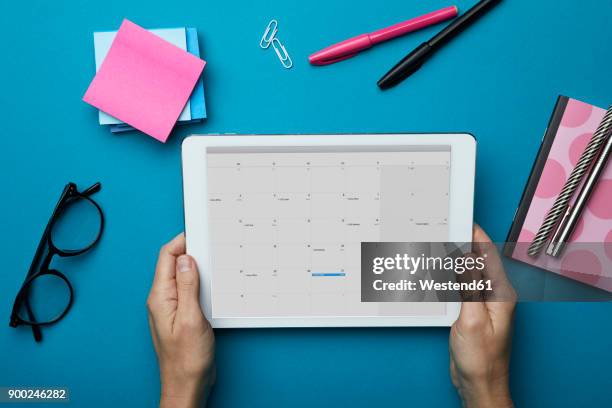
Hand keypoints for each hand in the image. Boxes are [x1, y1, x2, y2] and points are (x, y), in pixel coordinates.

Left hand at [147, 233, 214, 407]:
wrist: (187, 385)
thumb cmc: (187, 360)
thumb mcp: (191, 319)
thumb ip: (188, 287)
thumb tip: (186, 259)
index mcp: (160, 297)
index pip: (166, 258)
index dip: (181, 241)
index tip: (198, 232)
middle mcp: (163, 300)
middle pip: (173, 264)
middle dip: (191, 251)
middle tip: (210, 244)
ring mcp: (172, 308)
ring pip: (183, 277)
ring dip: (197, 268)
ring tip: (213, 261)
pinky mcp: (183, 315)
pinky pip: (189, 291)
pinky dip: (201, 283)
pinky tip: (212, 285)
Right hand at [449, 225, 515, 407]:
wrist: (479, 384)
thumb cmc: (481, 359)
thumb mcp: (472, 318)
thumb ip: (469, 286)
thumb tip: (465, 257)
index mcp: (501, 295)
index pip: (489, 256)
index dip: (477, 236)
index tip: (463, 221)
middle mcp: (495, 297)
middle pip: (479, 262)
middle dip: (464, 244)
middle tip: (447, 229)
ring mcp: (484, 306)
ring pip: (469, 274)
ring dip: (456, 261)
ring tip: (441, 247)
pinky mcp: (472, 314)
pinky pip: (462, 288)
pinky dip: (451, 278)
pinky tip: (441, 275)